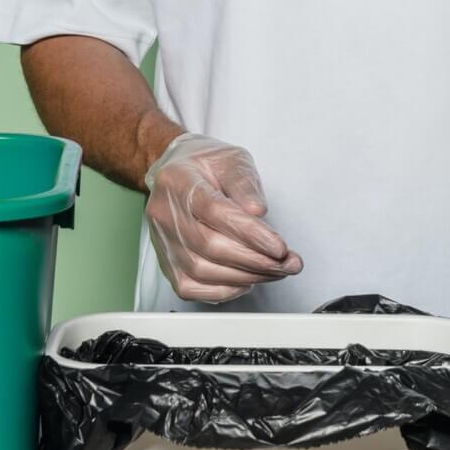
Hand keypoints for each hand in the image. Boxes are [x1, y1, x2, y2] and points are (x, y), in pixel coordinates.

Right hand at [143, 132, 303, 303]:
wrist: (176, 172)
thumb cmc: (205, 165)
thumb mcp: (232, 159)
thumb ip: (245, 183)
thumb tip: (257, 212)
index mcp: (178, 181)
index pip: (214, 212)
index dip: (250, 233)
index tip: (279, 247)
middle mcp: (164, 213)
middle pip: (209, 246)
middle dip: (256, 260)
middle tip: (288, 263)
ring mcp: (162, 241)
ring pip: (201, 271)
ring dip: (245, 276)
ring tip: (275, 270)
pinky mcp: (166, 262)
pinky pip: (190, 287)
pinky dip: (222, 290)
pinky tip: (245, 281)